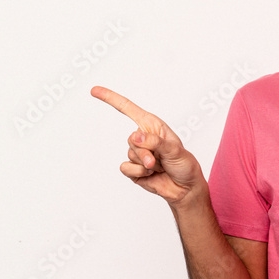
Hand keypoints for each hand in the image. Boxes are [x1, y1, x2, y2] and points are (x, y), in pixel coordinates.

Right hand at [91, 86, 204, 206]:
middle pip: (131, 140)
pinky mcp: (133, 169)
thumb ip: (155, 142)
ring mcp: (137, 153)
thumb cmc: (184, 165)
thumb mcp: (174, 150)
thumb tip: (135, 137)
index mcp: (153, 126)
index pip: (128, 109)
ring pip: (130, 155)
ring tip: (160, 167)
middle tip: (160, 160)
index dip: (111, 98)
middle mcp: (143, 137)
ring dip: (146, 164)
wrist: (184, 188)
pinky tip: (150, 174)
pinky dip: (138, 172)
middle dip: (146, 152)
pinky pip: (125, 168)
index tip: (94, 90)